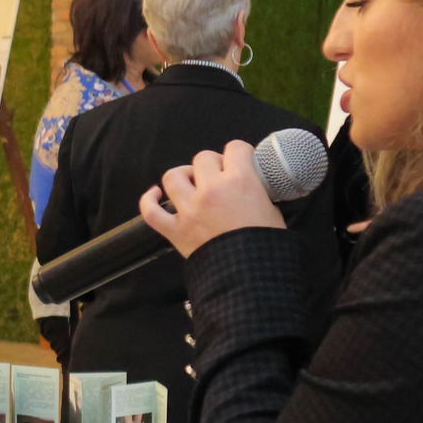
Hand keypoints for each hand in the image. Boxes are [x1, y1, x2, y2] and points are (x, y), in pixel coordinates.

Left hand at [139, 140, 284, 257]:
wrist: (251, 274)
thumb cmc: (265, 243)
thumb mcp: (272, 209)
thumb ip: (257, 193)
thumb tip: (250, 189)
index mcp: (239, 182)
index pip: (235, 149)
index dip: (239, 152)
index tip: (241, 160)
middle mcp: (211, 190)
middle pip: (202, 158)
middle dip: (212, 164)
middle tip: (219, 176)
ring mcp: (189, 210)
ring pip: (173, 177)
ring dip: (182, 175)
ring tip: (192, 183)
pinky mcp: (175, 230)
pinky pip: (150, 211)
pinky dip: (149, 201)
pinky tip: (156, 195)